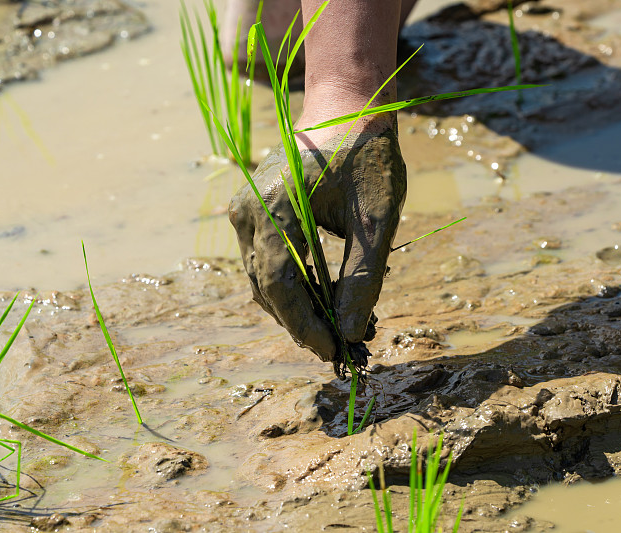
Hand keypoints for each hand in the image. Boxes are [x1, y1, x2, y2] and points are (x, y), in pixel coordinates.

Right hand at [228, 127, 406, 363]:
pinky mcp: (252, 213)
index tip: (334, 350)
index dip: (304, 325)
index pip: (280, 284)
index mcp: (275, 207)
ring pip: (263, 280)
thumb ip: (362, 276)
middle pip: (267, 287)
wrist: (347, 111)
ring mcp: (245, 211)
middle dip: (302, 322)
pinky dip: (292, 286)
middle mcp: (249, 211)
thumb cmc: (366, 157)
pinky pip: (266, 262)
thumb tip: (349, 330)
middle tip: (341, 345)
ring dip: (296, 308)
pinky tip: (323, 299)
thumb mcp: (375, 218)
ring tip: (337, 327)